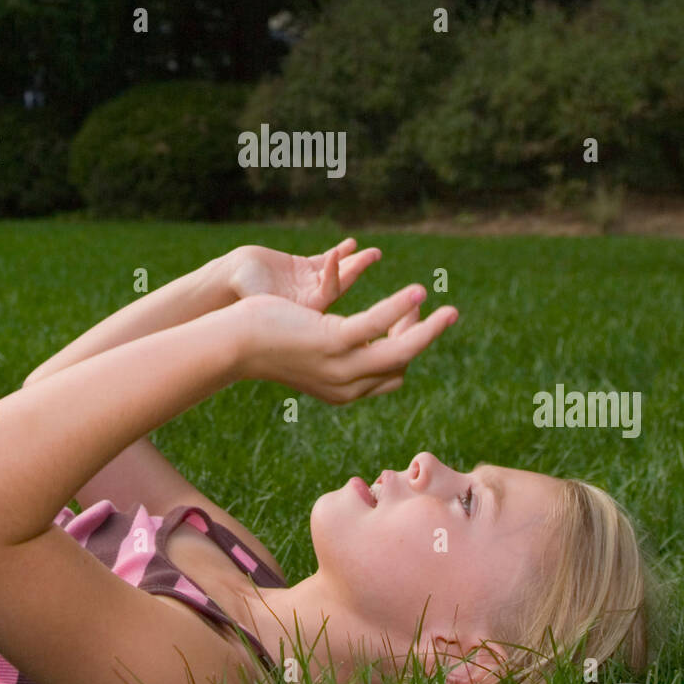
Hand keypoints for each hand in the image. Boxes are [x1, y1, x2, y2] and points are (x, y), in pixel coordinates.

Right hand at [226, 238, 380, 311]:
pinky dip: (339, 253)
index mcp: (303, 313)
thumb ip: (269, 302)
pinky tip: (351, 244)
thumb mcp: (256, 297)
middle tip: (374, 254)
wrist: (226, 281)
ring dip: (353, 261)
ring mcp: (308, 285)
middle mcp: (310, 302)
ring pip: (336, 272)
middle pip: (340, 284)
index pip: (328, 293)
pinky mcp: (303, 271)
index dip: (335, 275)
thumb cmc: (239, 291)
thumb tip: (281, 306)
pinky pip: (326, 262)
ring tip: (373, 252)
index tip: (335, 254)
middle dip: (356, 268)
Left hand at [233, 284, 458, 403]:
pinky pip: (378, 325)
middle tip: (440, 312)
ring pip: (400, 351)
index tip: (406, 319)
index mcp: (343, 391)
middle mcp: (346, 386)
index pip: (393, 375)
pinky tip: (417, 292)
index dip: (406, 348)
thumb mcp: (309, 353)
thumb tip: (352, 338)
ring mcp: (341, 366)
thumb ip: (334, 353)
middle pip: (402, 364)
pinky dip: (401, 309)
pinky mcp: (333, 341)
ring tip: (449, 310)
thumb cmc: (266, 340)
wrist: (234, 340)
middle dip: (425, 338)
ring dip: (428, 330)